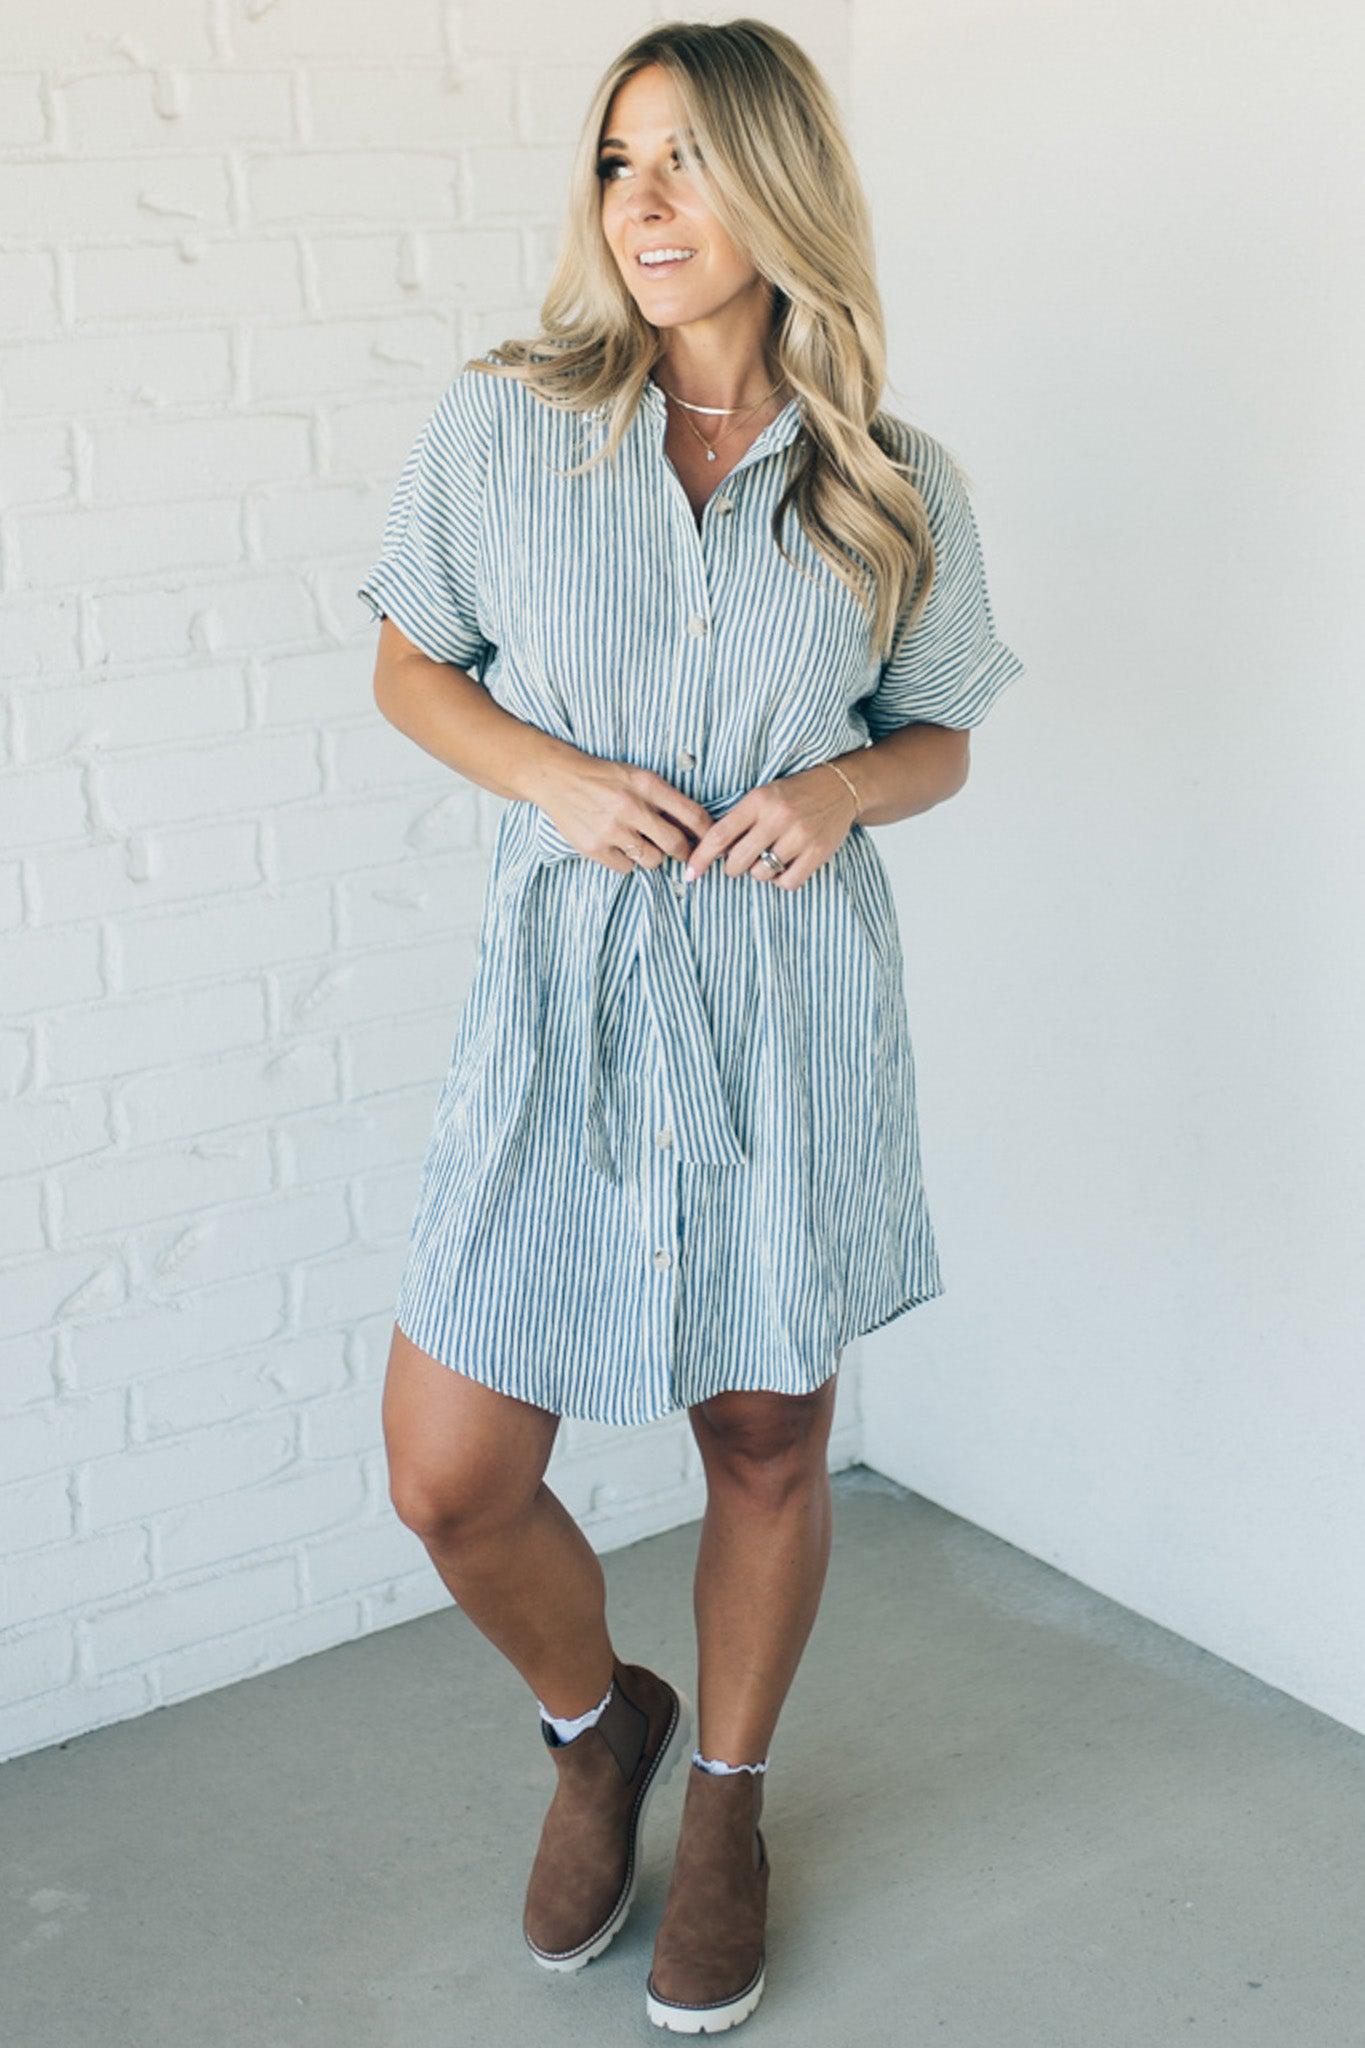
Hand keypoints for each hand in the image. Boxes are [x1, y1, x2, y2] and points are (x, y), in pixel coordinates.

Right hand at [535, 756, 715, 874]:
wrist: (558, 778)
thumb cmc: (603, 777)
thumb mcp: (637, 776)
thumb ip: (664, 798)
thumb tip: (696, 827)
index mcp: (647, 784)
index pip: (693, 815)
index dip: (707, 833)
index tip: (711, 842)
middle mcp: (631, 806)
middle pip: (676, 844)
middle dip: (684, 853)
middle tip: (682, 854)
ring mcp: (612, 829)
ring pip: (652, 860)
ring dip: (653, 856)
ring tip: (641, 844)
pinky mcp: (594, 847)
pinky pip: (627, 868)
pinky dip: (627, 862)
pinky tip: (619, 847)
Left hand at [683, 760, 860, 889]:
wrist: (841, 786)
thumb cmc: (794, 794)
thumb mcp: (762, 796)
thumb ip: (738, 820)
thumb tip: (709, 852)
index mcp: (758, 800)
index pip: (719, 835)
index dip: (700, 858)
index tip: (690, 874)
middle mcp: (778, 817)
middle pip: (738, 861)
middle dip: (733, 867)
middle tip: (741, 861)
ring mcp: (799, 835)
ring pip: (762, 873)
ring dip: (760, 872)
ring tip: (770, 856)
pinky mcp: (817, 852)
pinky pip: (787, 882)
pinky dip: (781, 880)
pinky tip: (785, 865)